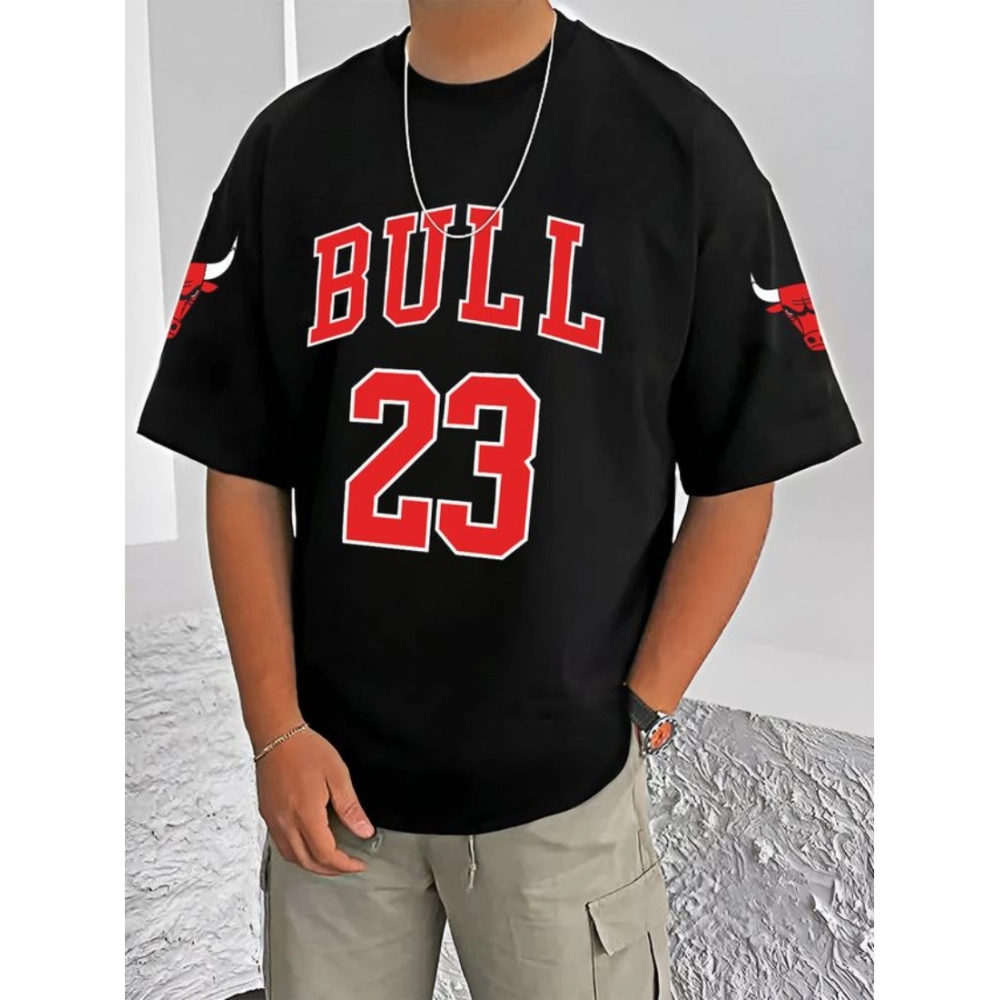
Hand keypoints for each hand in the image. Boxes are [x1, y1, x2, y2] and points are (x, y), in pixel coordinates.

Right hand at [256, 727, 374, 876]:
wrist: (276, 735)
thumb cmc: (305, 749)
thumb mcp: (337, 775)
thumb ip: (351, 807)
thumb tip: (364, 831)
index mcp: (305, 814)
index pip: (326, 855)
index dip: (344, 865)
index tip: (358, 864)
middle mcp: (286, 822)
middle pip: (307, 863)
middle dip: (330, 870)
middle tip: (348, 866)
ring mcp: (273, 820)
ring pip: (292, 857)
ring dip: (313, 865)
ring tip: (331, 859)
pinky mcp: (267, 814)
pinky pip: (281, 845)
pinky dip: (298, 853)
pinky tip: (309, 844)